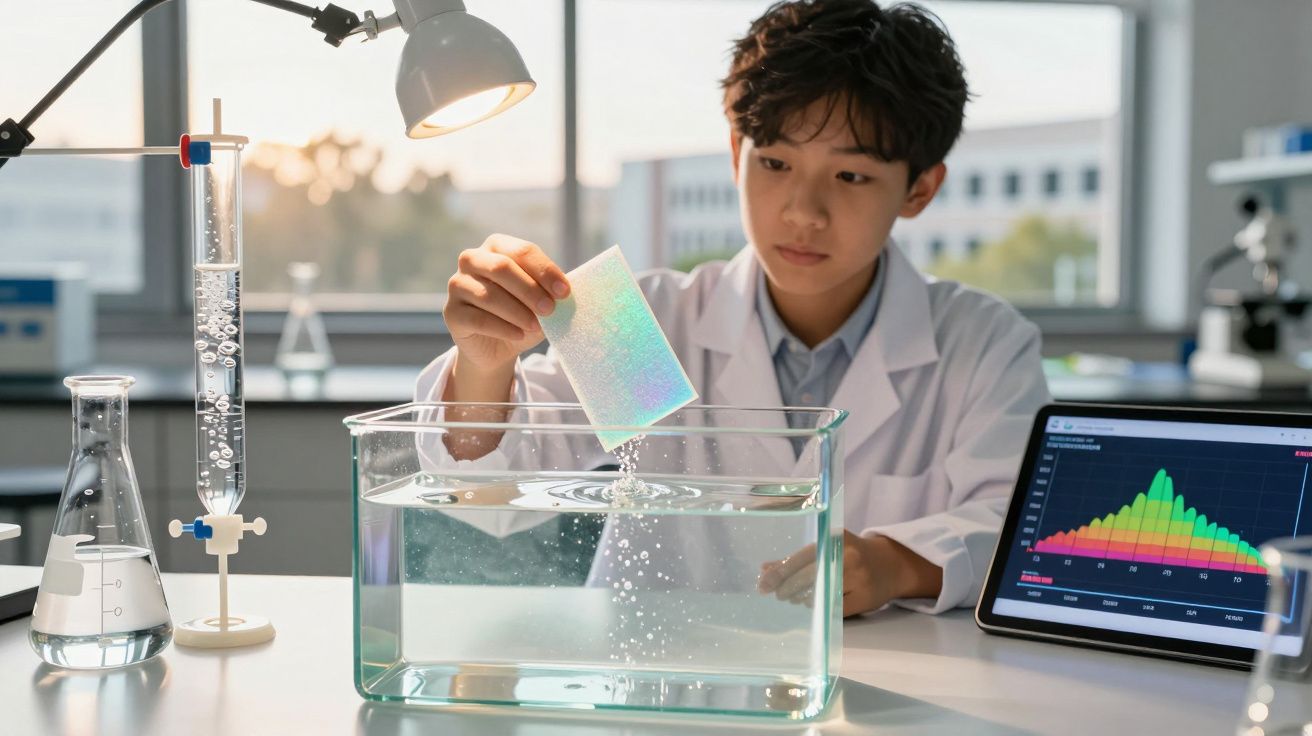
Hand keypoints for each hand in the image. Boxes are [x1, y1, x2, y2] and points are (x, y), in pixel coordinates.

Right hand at [444, 233, 570, 372]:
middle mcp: (472, 259)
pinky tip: (518, 335)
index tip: (565, 292)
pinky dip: (502, 328)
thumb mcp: (540, 300)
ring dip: (517, 312)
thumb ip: (549, 291)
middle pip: (501, 268)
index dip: (545, 271)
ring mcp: (457, 285)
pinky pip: (477, 319)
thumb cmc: (521, 314)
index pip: (522, 251)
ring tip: (536, 325)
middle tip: (550, 309)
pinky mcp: (451, 312)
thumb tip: (564, 292)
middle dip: (530, 290)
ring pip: (488, 295)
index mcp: (497, 246)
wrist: (497, 346)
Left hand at [757, 530, 942, 616]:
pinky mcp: (865, 598)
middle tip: (778, 595)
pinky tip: (813, 605)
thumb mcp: (827, 548)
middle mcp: (847, 557)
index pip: (801, 557)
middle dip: (788, 588)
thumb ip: (797, 559)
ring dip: (802, 599)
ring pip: (820, 594)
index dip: (780, 572)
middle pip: (808, 577)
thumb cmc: (852, 555)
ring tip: (795, 599)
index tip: (763, 583)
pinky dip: (820, 608)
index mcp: (835, 540)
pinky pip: (834, 608)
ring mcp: (858, 578)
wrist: (891, 565)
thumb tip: (764, 569)